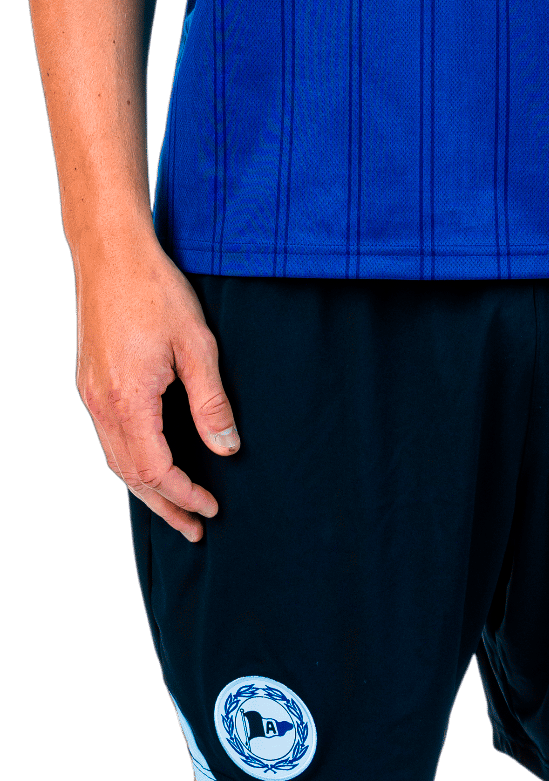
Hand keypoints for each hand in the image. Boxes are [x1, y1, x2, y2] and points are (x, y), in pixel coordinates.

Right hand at [75, 228, 239, 540]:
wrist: (110, 253)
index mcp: (129, 401)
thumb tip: (227, 448)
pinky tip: (150, 461)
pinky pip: (108, 437)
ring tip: (175, 504)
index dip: (185, 494)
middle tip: (194, 528)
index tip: (211, 507)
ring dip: (146, 487)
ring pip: (116, 459)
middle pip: (131, 476)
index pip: (156, 470)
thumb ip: (211, 401)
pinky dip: (131, 460)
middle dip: (164, 506)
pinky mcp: (89, 381)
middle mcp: (102, 405)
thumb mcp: (196, 344)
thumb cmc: (155, 290)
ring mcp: (91, 394)